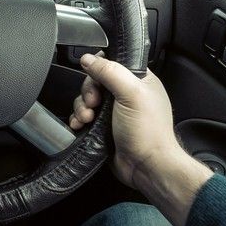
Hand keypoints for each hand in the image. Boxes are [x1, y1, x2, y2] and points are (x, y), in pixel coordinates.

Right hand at [72, 53, 211, 225]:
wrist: (146, 167)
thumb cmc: (147, 131)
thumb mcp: (131, 94)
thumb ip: (110, 72)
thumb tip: (88, 58)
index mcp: (139, 80)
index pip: (113, 62)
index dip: (99, 68)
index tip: (96, 79)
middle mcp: (126, 94)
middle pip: (95, 80)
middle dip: (88, 91)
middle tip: (93, 103)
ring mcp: (113, 111)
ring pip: (86, 99)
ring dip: (81, 107)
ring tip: (87, 119)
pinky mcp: (102, 127)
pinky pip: (83, 116)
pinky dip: (78, 119)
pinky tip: (79, 126)